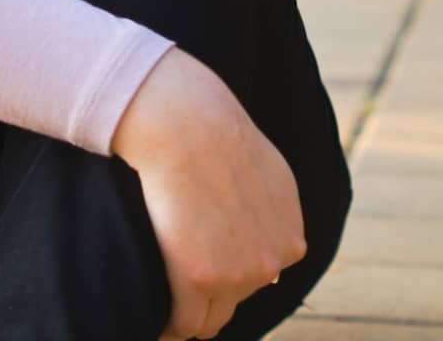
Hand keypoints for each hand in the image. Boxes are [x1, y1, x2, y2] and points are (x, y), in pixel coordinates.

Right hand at [112, 47, 306, 339]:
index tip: (201, 260)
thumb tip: (280, 241)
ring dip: (188, 310)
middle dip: (211, 293)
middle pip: (236, 300)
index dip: (228, 268)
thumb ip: (275, 208)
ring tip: (161, 298)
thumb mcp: (268, 169)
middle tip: (178, 281)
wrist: (185, 122)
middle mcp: (271, 261)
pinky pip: (183, 324)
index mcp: (290, 236)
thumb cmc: (212, 129)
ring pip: (209, 319)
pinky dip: (167, 326)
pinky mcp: (201, 279)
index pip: (261, 275)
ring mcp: (239, 274)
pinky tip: (153, 318)